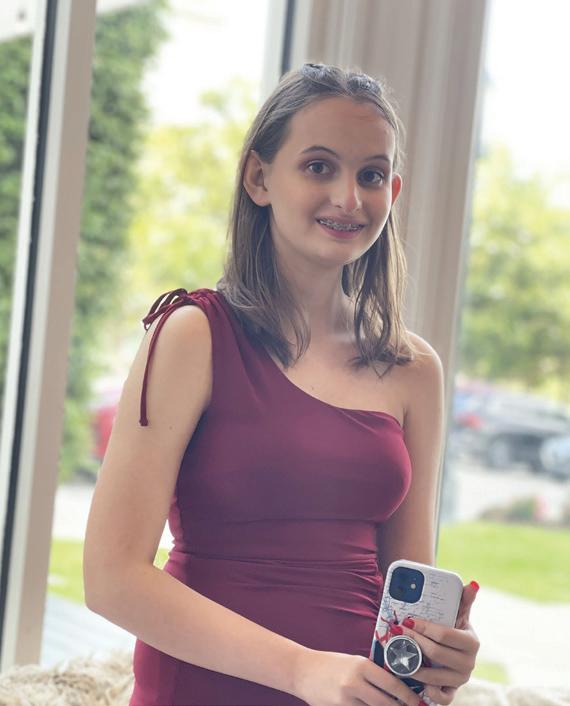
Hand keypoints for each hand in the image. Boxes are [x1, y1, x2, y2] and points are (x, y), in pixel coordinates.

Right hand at [293, 648, 423, 705]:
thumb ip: (373, 674)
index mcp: (362, 666)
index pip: (392, 684)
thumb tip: (397, 689)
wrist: (302, 670)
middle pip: (386, 704)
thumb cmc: (331, 664)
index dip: (409, 696)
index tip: (418, 702)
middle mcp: (354, 683)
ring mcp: (345, 700)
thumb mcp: (354, 662)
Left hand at [399, 581, 479, 704]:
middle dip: (414, 642)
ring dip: (414, 666)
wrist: (454, 651)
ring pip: (436, 676)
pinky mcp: (452, 691)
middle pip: (437, 654)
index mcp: (471, 642)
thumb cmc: (453, 628)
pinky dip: (431, 693)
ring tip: (399, 655)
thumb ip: (464, 600)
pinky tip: (419, 683)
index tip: (407, 620)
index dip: (424, 627)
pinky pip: (443, 698)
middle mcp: (469, 663)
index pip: (444, 634)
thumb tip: (472, 583)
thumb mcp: (458, 614)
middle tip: (398, 633)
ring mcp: (461, 679)